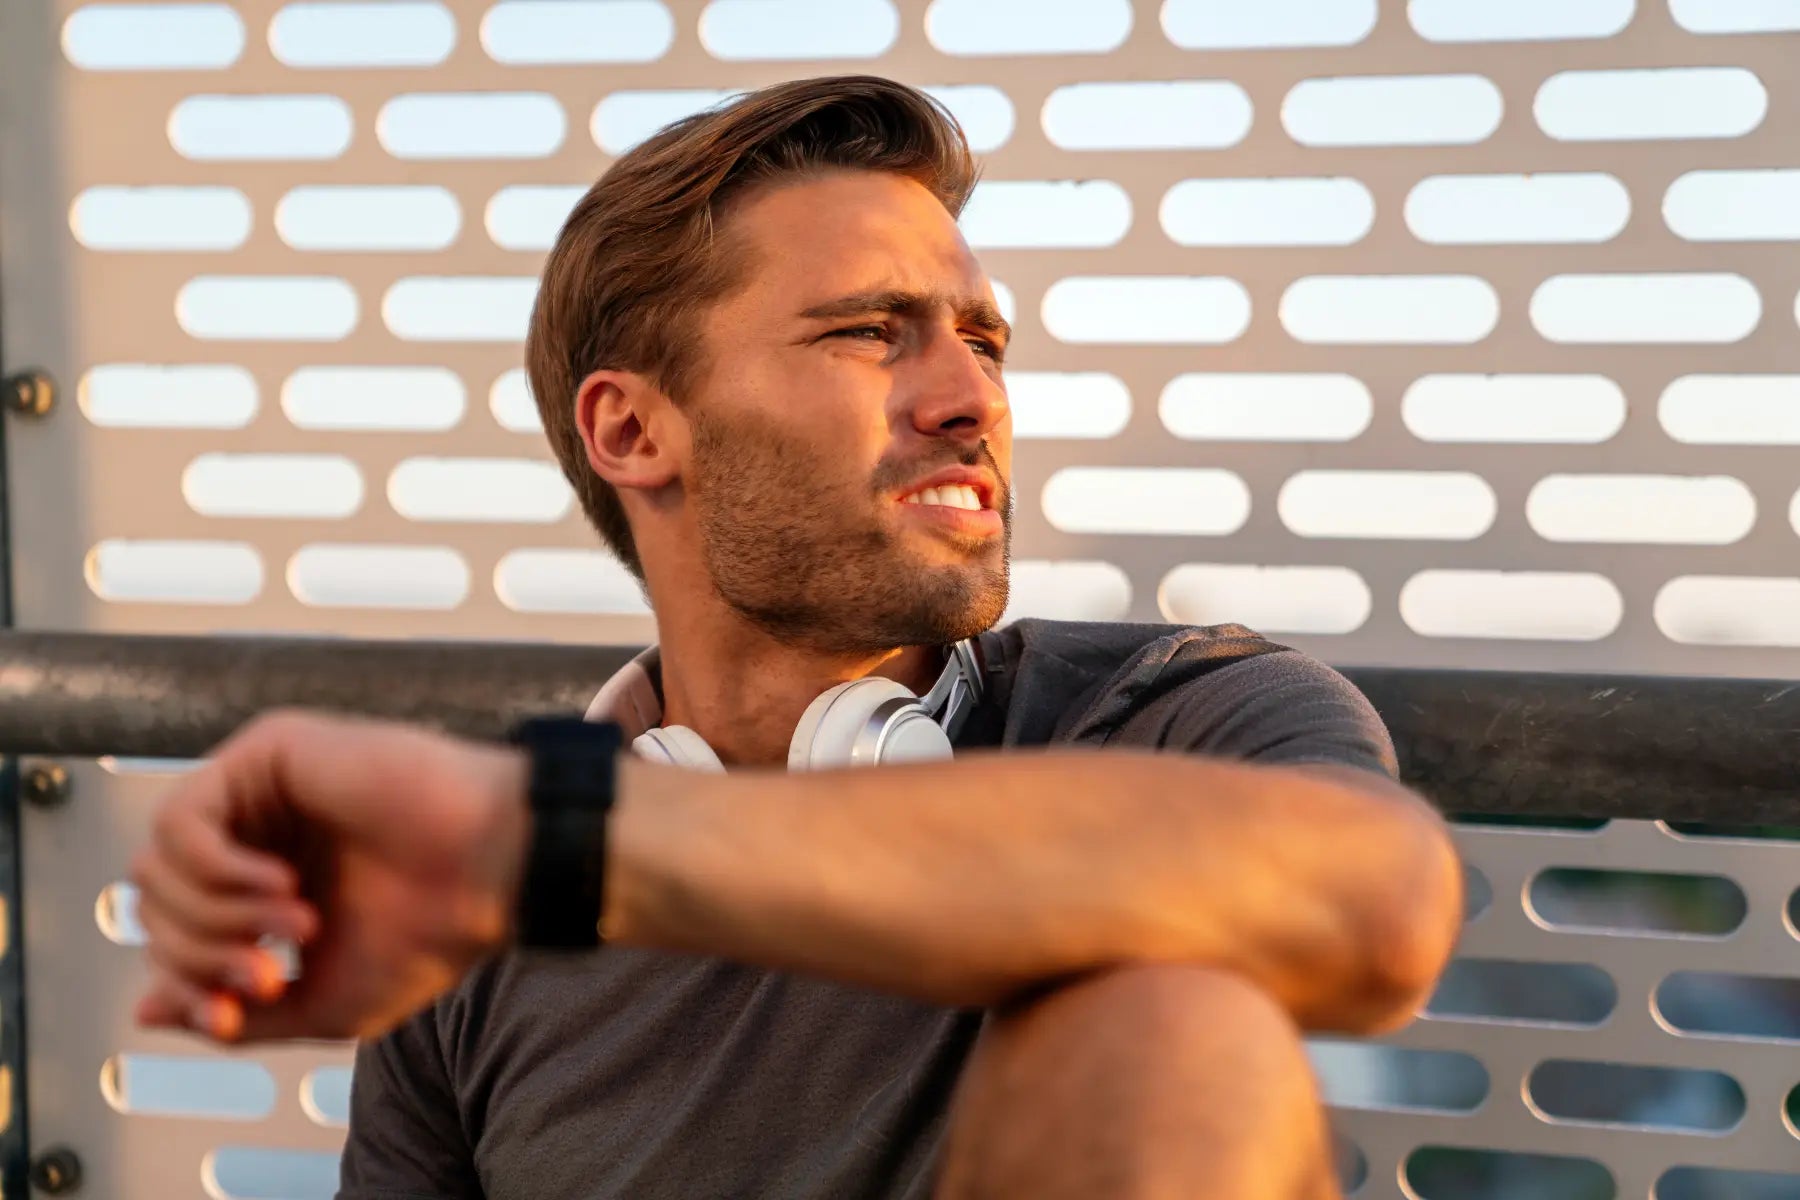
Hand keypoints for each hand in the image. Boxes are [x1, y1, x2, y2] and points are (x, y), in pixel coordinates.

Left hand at [131, 710, 529, 1042]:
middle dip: (202, 953)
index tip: (254, 1001)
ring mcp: (259, 788)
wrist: (491, 874)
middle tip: (273, 969)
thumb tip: (146, 1011)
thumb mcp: (319, 1001)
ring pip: (158, 861)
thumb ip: (233, 1011)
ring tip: (295, 922)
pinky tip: (281, 884)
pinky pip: (183, 818)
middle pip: (155, 900)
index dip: (192, 981)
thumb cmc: (431, 932)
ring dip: (216, 913)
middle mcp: (255, 831)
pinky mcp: (268, 750)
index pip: (173, 933)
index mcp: (264, 885)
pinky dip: (216, 870)